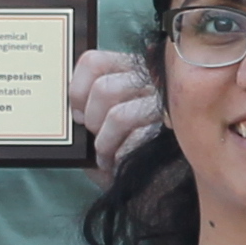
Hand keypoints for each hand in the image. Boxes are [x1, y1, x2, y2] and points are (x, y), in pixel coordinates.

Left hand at [74, 49, 161, 185]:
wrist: (161, 182)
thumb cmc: (129, 152)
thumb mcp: (105, 127)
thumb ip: (89, 113)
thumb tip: (72, 113)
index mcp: (132, 71)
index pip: (94, 62)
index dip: (77, 89)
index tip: (76, 114)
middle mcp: (151, 80)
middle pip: (103, 88)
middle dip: (92, 119)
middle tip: (95, 136)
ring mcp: (165, 104)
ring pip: (117, 115)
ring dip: (104, 142)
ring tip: (105, 155)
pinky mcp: (173, 130)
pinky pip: (136, 140)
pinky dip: (120, 156)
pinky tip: (119, 164)